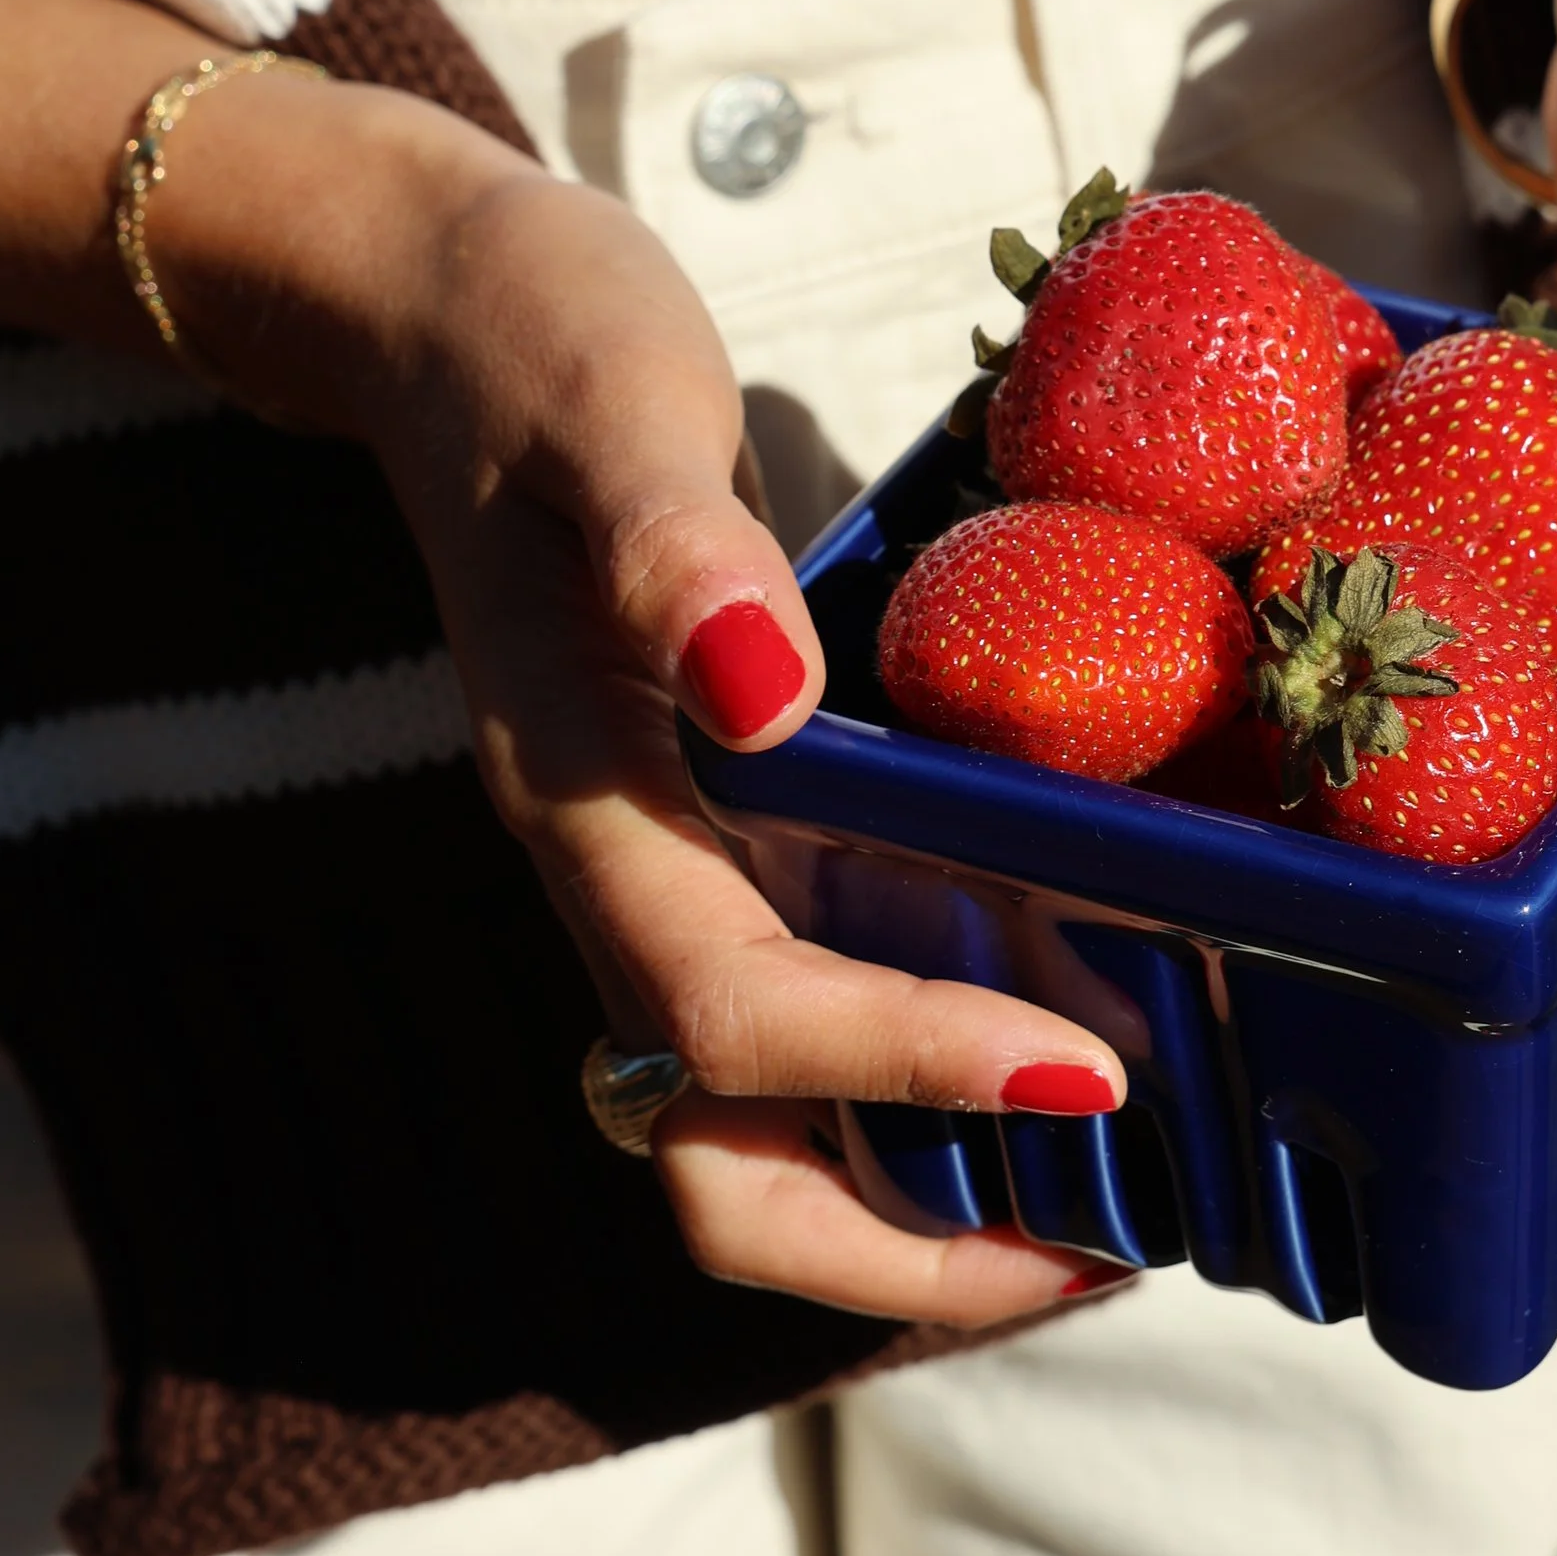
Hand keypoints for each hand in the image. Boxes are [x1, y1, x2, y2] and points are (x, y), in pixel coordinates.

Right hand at [152, 73, 1125, 1319]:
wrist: (443, 308)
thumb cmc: (533, 338)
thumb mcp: (610, 396)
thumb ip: (671, 539)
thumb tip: (761, 691)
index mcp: (586, 796)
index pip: (735, 1012)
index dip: (906, 1062)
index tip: (1089, 1070)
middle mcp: (620, 869)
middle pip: (718, 1156)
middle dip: (900, 1246)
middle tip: (1106, 1242)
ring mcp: (663, 864)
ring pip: (760, 1121)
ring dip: (920, 1190)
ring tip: (1113, 1189)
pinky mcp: (714, 829)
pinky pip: (809, 1008)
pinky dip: (922, 1066)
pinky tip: (1062, 1018)